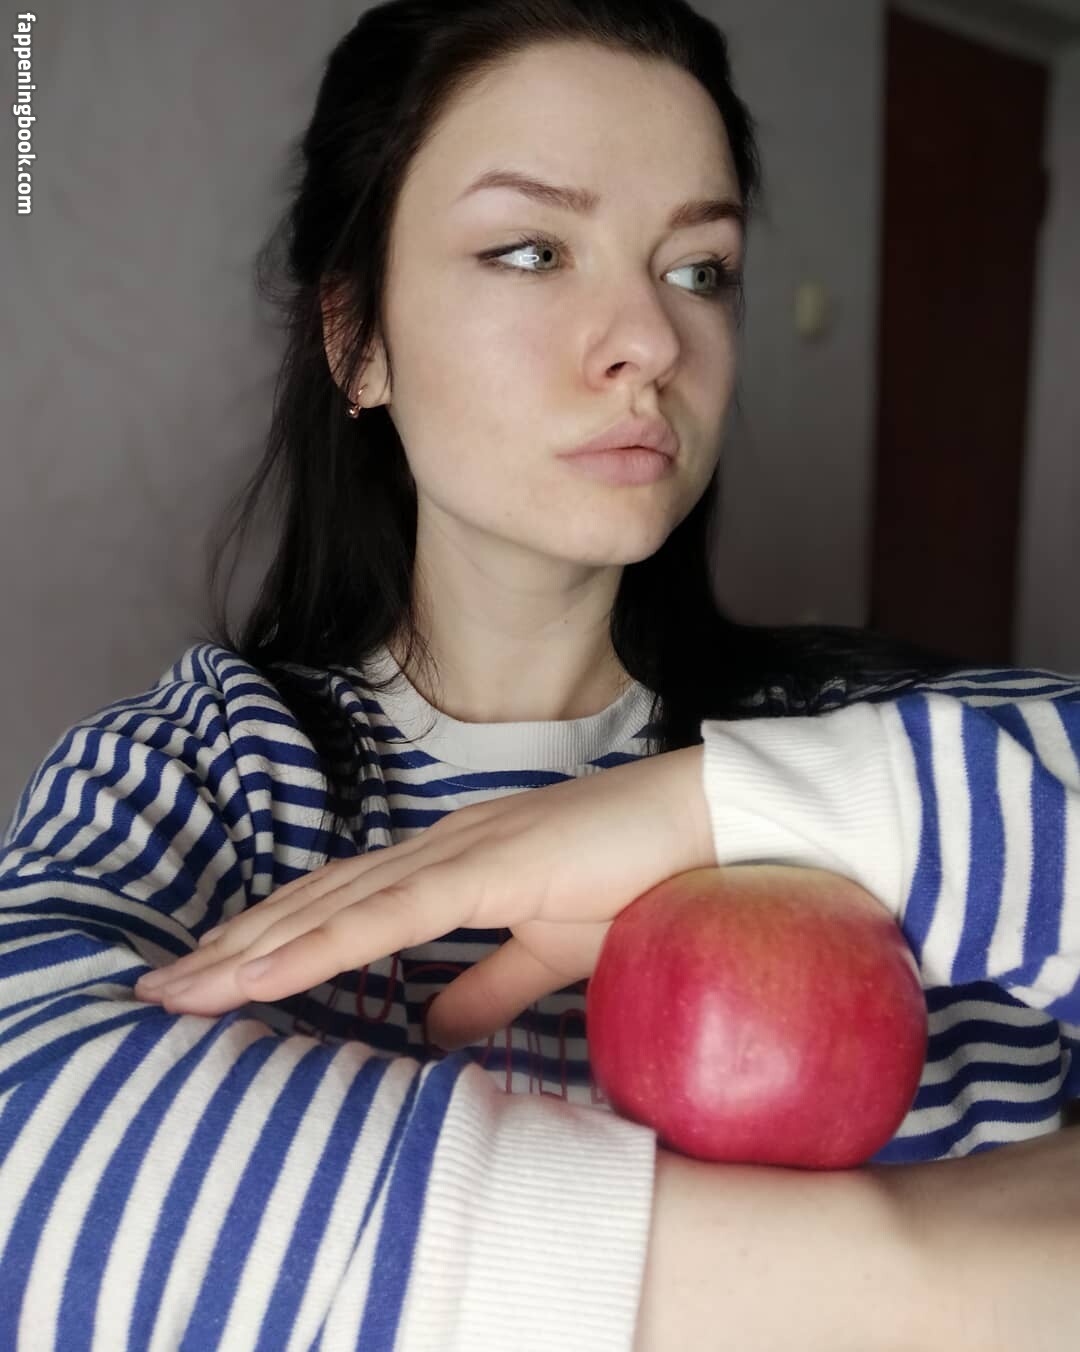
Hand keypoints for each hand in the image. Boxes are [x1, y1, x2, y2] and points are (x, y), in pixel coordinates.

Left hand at [133, 743, 715, 1049]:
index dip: (272, 937)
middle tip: (162, 989)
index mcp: (451, 865)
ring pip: (332, 905)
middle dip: (235, 946)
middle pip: (315, 902)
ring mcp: (457, 850)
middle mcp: (437, 848)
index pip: (342, 906)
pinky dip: (315, 944)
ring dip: (252, 948)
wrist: (703, 826)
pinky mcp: (485, 866)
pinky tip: (260, 972)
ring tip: (184, 987)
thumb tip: (430, 1031)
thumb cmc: (636, 880)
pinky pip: (386, 914)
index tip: (211, 977)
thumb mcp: (548, 953)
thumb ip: (487, 990)